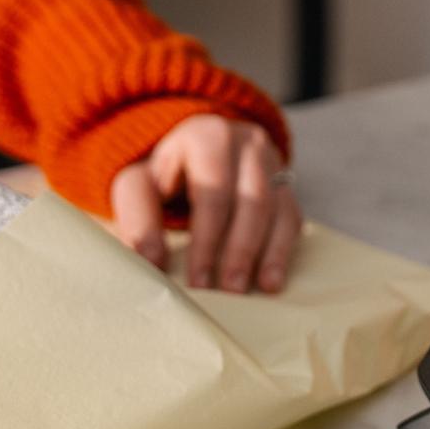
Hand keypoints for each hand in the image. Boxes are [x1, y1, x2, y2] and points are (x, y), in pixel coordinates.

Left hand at [106, 115, 300, 293]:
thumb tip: (152, 263)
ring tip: (257, 289)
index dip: (206, 241)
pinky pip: (291, 219)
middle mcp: (246, 143)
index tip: (198, 282)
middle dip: (240, 250)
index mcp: (206, 137)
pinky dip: (282, 251)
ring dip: (267, 253)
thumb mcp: (139, 185)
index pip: (212, 193)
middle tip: (229, 291)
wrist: (192, 153)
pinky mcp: (284, 185)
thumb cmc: (163, 175)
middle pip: (251, 200)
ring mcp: (271, 163)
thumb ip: (138, 218)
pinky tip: (271, 280)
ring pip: (276, 209)